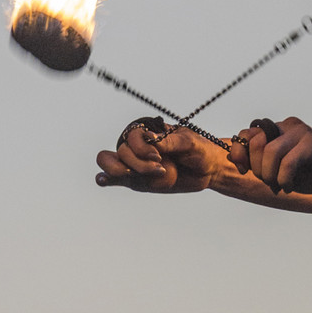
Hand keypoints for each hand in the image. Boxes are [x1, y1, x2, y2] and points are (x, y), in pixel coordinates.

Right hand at [95, 124, 224, 192]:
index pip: (131, 137)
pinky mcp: (137, 181)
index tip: (159, 156)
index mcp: (147, 131)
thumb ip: (168, 141)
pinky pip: (115, 179)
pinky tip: (103, 181)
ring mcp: (135, 164)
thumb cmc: (200, 150)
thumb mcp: (188, 142)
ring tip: (141, 176)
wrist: (209, 169)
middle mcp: (137, 146)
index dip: (141, 148)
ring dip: (122, 171)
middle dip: (137, 163)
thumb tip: (149, 138)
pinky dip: (106, 179)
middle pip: (121, 152)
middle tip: (160, 168)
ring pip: (112, 164)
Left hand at [228, 117, 311, 194]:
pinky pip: (286, 163)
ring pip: (269, 153)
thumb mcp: (279, 169)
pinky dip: (284, 180)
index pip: (247, 134)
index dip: (241, 154)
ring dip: (270, 176)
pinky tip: (289, 187)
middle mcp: (289, 125)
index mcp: (279, 128)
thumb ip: (258, 161)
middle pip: (255, 143)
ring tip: (280, 185)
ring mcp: (301, 132)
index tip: (246, 171)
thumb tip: (233, 158)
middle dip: (257, 168)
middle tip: (271, 181)